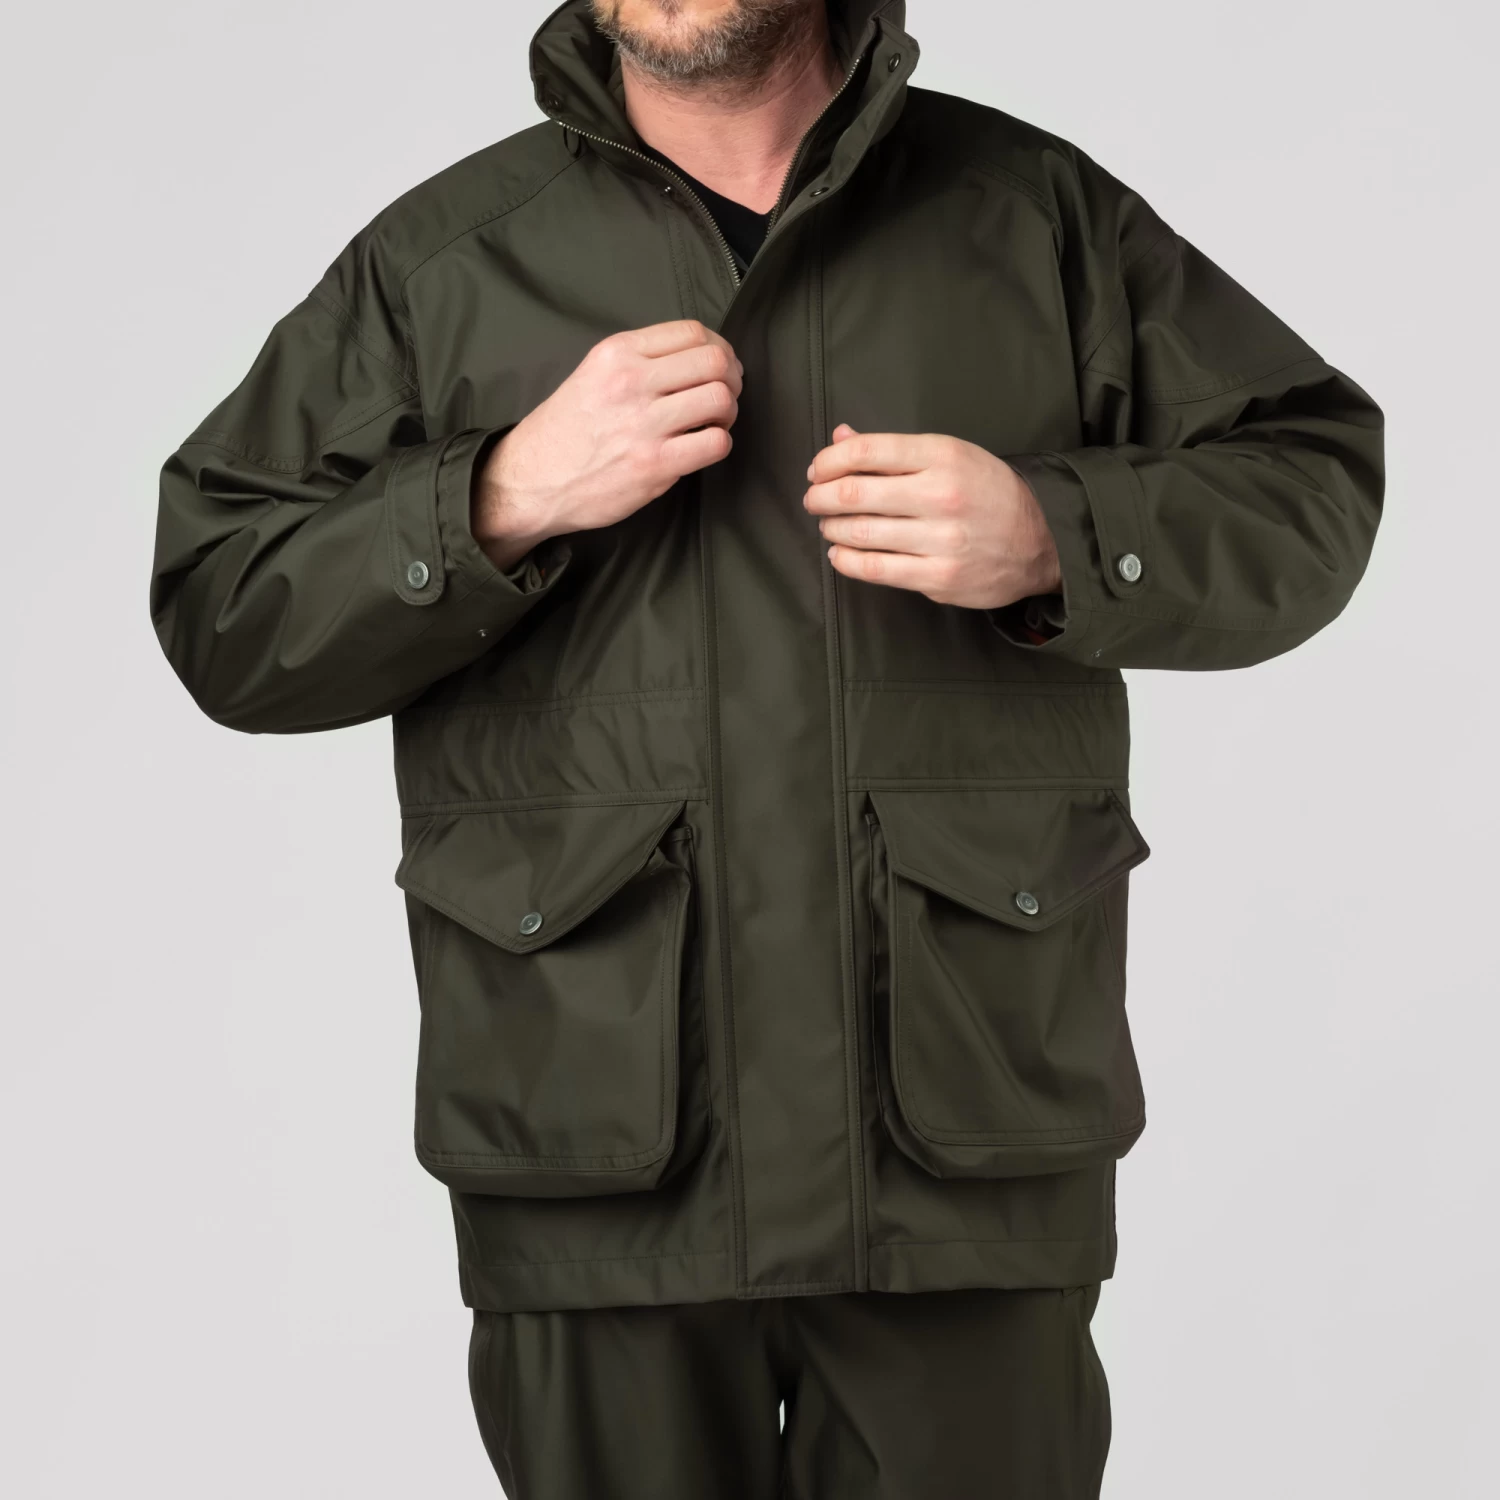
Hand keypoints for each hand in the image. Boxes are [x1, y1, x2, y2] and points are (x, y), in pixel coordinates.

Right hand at [472, 319, 742, 569]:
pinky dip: (719, 444)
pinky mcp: (654, 464)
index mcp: (618, 353)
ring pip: (720, 399)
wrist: (530, 481)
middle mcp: (631, 381)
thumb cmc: (565, 430)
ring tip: (712, 423)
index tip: (718, 366)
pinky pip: (715, 443)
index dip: (718, 348)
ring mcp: (644, 424)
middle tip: (723, 396)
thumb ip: (640, 362)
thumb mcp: (593, 374)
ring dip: (728, 413)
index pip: (693, 332)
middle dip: (730, 379)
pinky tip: (702, 447)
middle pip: (715, 361)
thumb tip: (699, 360)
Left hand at [804, 424, 1062, 607]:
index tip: (817, 470)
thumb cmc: (988, 492)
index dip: (829, 461)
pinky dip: (846, 561)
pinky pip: (875, 570)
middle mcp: (942, 494)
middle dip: (821, 497)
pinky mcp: (939, 578)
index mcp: (943, 455)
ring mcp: (941, 539)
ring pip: (860, 533)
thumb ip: (893, 450)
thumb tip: (840, 437)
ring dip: (832, 529)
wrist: (1041, 540)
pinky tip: (839, 554)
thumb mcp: (950, 455)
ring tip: (830, 526)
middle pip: (855, 493)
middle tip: (814, 500)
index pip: (867, 451)